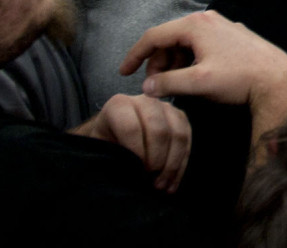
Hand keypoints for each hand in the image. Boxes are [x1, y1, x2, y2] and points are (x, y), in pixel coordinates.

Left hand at [73, 94, 192, 191]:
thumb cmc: (105, 144)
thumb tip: (130, 174)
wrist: (113, 136)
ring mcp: (166, 108)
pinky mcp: (180, 118)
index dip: (136, 153)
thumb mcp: (99, 149)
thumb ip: (111, 157)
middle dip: (157, 160)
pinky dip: (181, 164)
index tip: (136, 172)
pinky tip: (172, 182)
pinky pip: (188, 140)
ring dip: (172, 165)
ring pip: (178, 134)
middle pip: (159, 130)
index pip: (131, 127)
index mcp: (119, 105)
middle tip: (151, 181)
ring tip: (161, 186)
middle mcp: (145, 100)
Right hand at [119, 10, 286, 109]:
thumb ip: (167, 83)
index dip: (135, 55)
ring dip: (174, 63)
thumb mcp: (198, 83)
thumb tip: (147, 86)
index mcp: (196, 25)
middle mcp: (208, 20)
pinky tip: (194, 79)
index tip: (123, 72)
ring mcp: (222, 27)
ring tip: (175, 85)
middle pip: (169, 38)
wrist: (278, 80)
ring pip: (186, 43)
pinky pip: (202, 46)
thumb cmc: (239, 79)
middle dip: (157, 62)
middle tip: (155, 86)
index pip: (154, 36)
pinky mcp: (233, 37)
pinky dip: (191, 60)